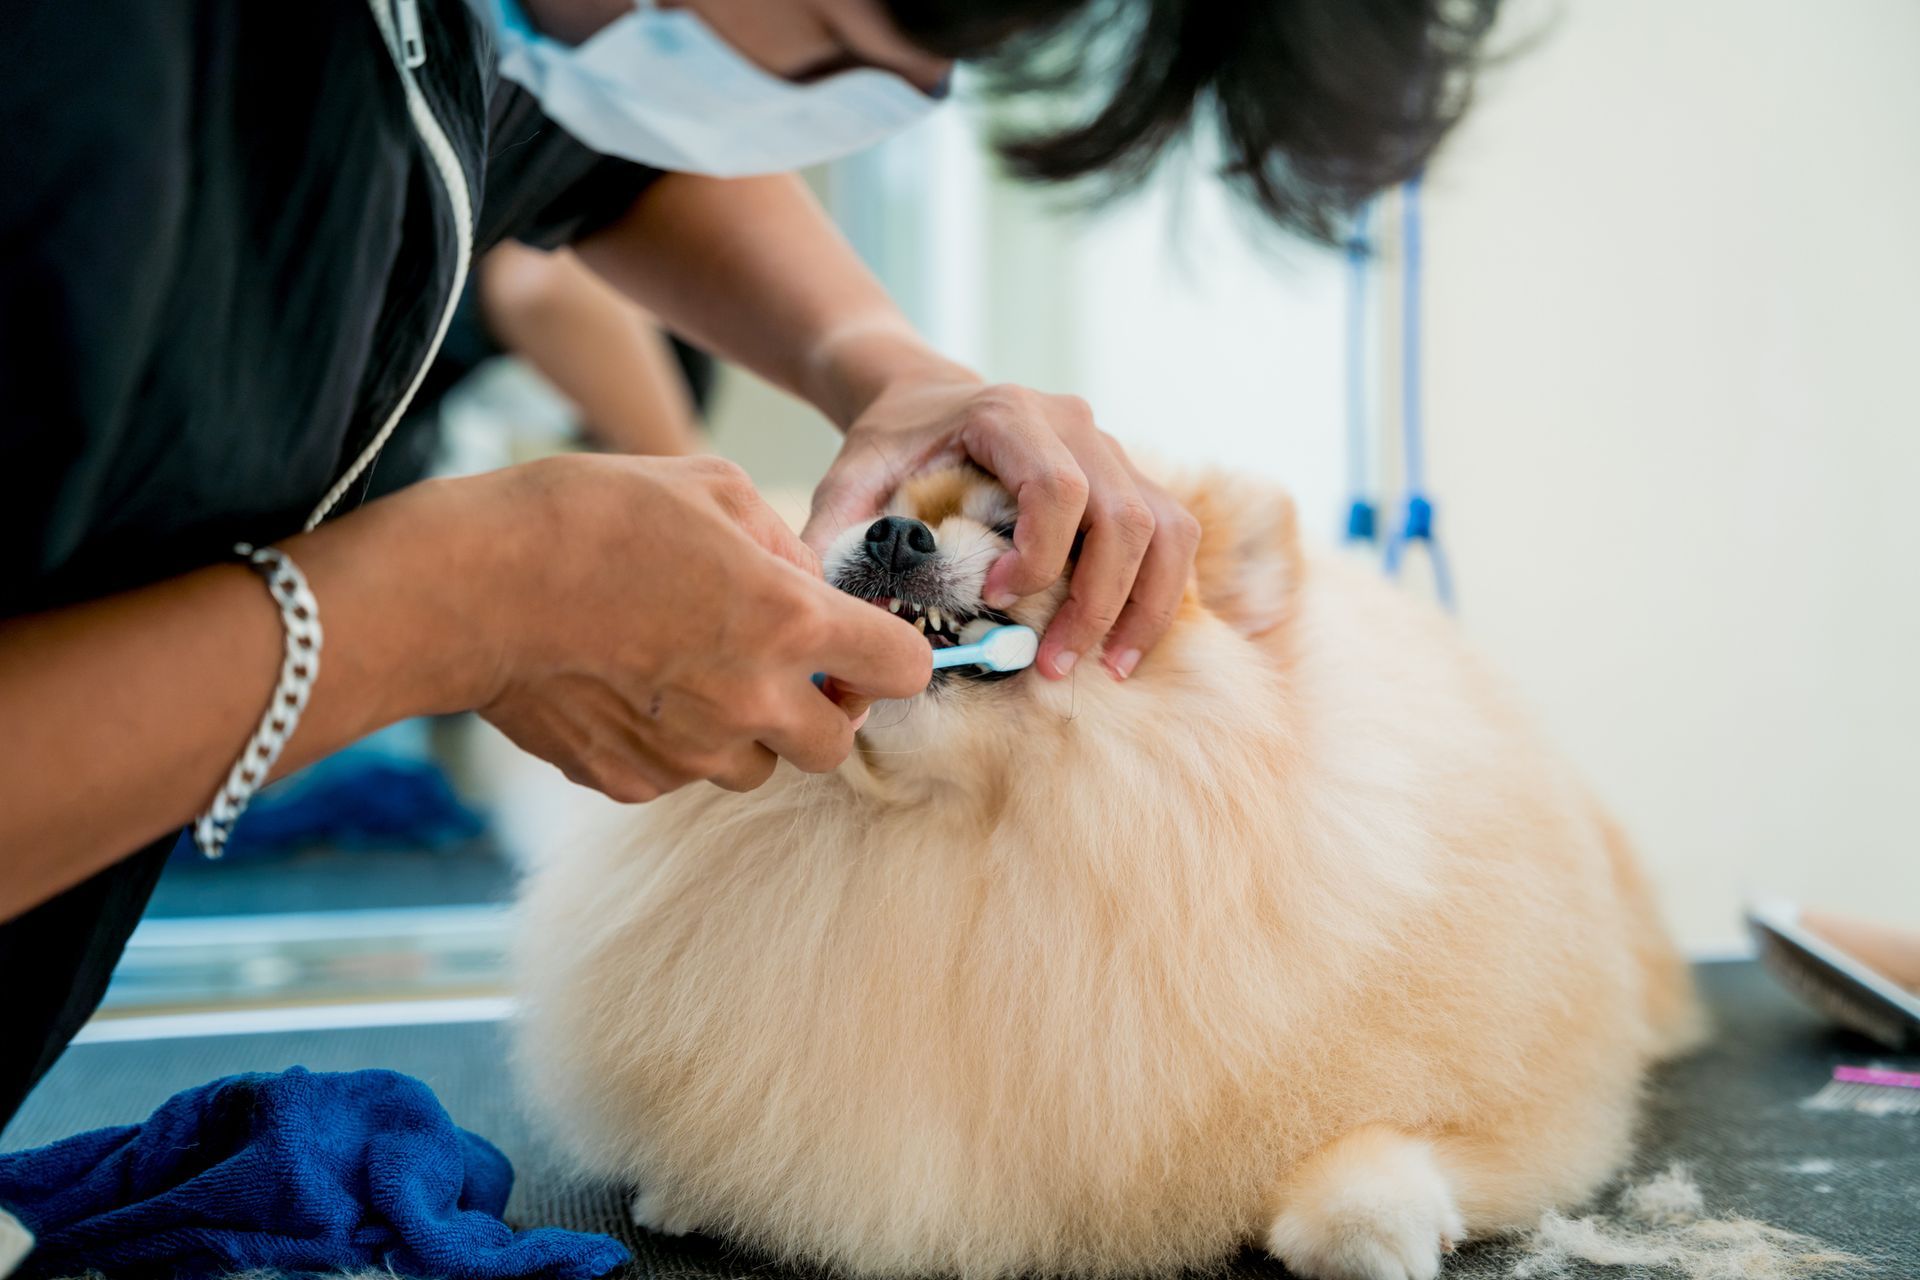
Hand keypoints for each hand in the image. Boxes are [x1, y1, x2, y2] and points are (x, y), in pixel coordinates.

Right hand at [422, 454, 928, 800]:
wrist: (470, 587)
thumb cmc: (587, 517)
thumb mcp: (706, 485)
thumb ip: (779, 540)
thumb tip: (806, 580)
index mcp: (788, 622)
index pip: (906, 669)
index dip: (894, 655)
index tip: (865, 643)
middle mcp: (753, 702)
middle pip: (837, 743)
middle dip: (822, 707)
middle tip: (778, 663)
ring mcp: (691, 752)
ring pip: (758, 767)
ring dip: (748, 730)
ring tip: (692, 669)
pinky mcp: (633, 782)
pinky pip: (681, 774)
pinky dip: (674, 742)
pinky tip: (631, 687)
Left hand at [803, 372, 1200, 680]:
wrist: (924, 397)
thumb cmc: (890, 445)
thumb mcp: (849, 481)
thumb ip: (831, 538)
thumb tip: (824, 616)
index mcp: (1008, 415)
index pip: (1057, 485)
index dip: (1040, 553)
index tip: (995, 599)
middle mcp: (1074, 423)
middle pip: (1124, 514)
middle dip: (1096, 600)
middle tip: (1052, 665)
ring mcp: (1112, 448)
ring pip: (1166, 528)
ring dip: (1142, 605)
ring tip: (1107, 668)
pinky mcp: (1130, 477)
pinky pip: (1173, 535)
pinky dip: (1159, 592)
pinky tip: (1126, 643)